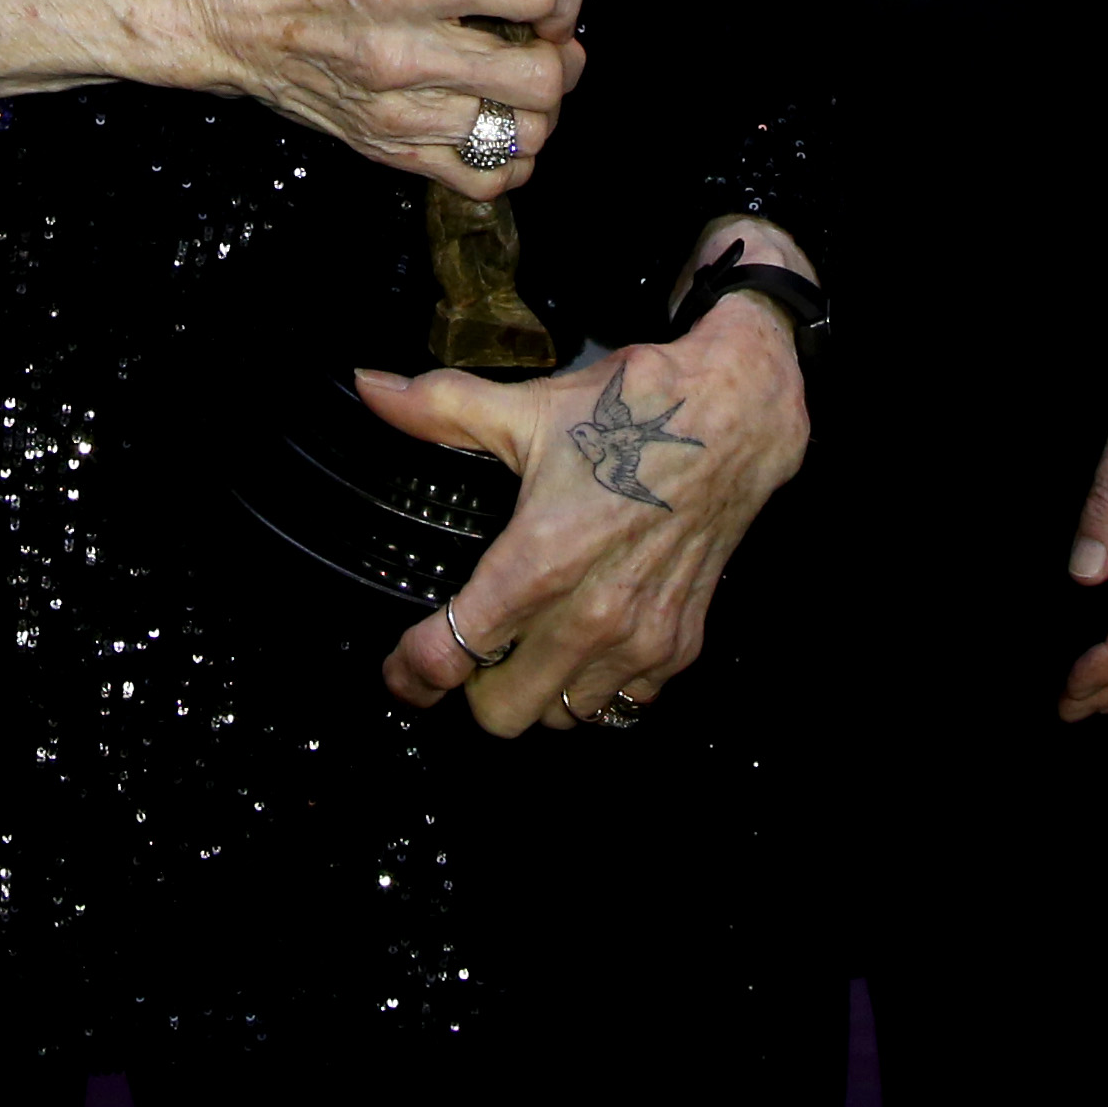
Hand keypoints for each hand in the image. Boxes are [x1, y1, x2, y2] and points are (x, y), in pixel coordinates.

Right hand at [120, 0, 582, 197]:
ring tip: (522, 77)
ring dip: (540, 106)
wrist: (196, 11)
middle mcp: (400, 52)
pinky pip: (478, 179)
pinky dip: (506, 156)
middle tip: (547, 34)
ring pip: (520, 136)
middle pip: (540, 78)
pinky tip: (493, 119)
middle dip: (563, 52)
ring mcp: (390, 111)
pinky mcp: (378, 148)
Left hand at [365, 286, 807, 733]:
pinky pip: (623, 705)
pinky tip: (590, 643)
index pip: (452, 654)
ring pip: (563, 718)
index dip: (412, 671)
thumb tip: (373, 388)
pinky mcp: (680, 644)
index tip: (402, 667)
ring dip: (540, 691)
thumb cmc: (633, 413)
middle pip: (502, 715)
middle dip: (476, 691)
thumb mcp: (529, 409)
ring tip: (534, 646)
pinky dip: (599, 686)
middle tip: (475, 652)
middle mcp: (589, 615)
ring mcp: (639, 638)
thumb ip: (439, 408)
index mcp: (540, 560)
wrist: (734, 416)